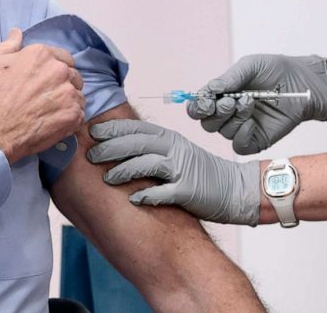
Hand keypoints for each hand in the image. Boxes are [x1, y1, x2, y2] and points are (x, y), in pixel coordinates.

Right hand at [0, 28, 84, 162]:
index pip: (62, 57)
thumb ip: (7, 46)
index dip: (54, 68)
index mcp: (40, 54)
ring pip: (78, 95)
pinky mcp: (72, 117)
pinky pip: (80, 115)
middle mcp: (58, 71)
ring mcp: (67, 94)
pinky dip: (71, 119)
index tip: (44, 79)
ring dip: (68, 102)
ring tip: (49, 112)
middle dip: (63, 83)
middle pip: (72, 75)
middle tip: (46, 97)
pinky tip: (54, 124)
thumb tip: (17, 32)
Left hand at [87, 119, 259, 224]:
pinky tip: (133, 199)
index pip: (136, 128)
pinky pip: (163, 192)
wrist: (235, 189)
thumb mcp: (176, 152)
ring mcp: (182, 169)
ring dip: (123, 171)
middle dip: (110, 148)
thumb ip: (152, 148)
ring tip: (107, 178)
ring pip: (146, 164)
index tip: (92, 133)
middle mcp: (174, 149)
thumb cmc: (201, 173)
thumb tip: (117, 149)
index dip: (112, 129)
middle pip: (136, 143)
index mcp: (169, 138)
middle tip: (91, 156)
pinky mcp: (189, 190)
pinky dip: (146, 195)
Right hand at [188, 54, 326, 153]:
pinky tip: (251, 123)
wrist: (303, 82)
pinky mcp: (257, 139)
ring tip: (250, 102)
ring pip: (223, 133)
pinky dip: (241, 136)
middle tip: (232, 100)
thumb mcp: (251, 66)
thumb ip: (229, 78)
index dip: (197, 106)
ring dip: (234, 118)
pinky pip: (239, 147)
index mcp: (221, 96)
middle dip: (216, 112)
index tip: (207, 100)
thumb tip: (209, 90)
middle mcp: (228, 114)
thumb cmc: (277, 70)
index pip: (198, 107)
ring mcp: (242, 127)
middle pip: (206, 123)